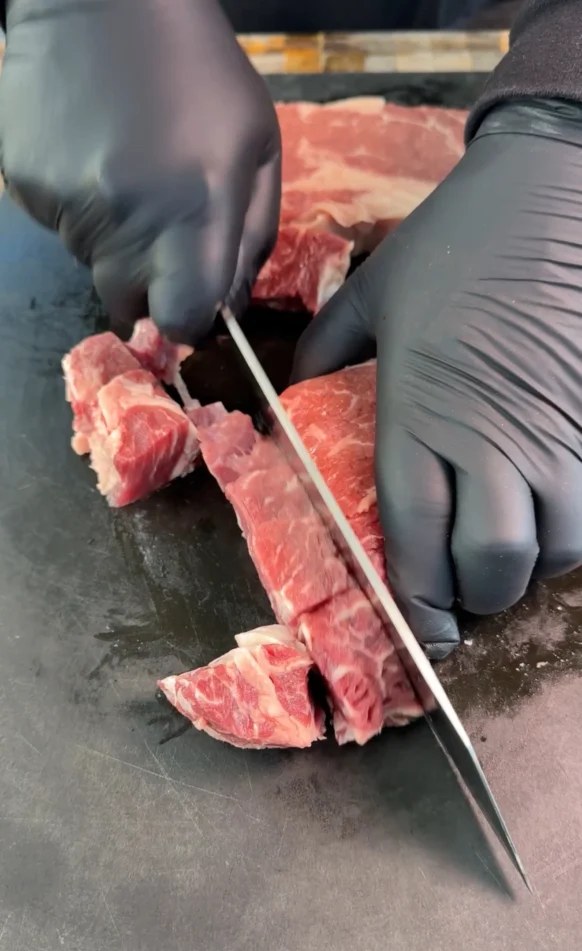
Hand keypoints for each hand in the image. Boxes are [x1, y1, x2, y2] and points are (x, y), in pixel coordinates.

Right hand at [0, 0, 280, 341]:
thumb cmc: (199, 70)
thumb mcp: (257, 146)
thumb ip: (252, 237)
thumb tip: (227, 307)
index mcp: (193, 213)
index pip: (181, 320)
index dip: (191, 319)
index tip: (194, 299)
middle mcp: (126, 221)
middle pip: (132, 306)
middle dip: (151, 286)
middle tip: (163, 228)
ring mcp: (69, 206)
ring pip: (95, 266)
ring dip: (116, 241)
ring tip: (129, 172)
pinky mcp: (29, 187)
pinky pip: (62, 228)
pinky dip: (81, 209)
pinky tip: (94, 155)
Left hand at [293, 101, 581, 657]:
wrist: (553, 188)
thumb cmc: (458, 241)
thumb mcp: (372, 292)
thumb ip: (325, 352)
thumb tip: (295, 391)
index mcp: (422, 415)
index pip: (418, 540)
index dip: (418, 600)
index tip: (416, 626)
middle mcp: (492, 441)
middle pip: (494, 566)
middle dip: (476, 598)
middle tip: (461, 592)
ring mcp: (559, 436)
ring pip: (556, 551)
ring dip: (528, 571)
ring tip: (506, 556)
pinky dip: (572, 536)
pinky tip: (551, 517)